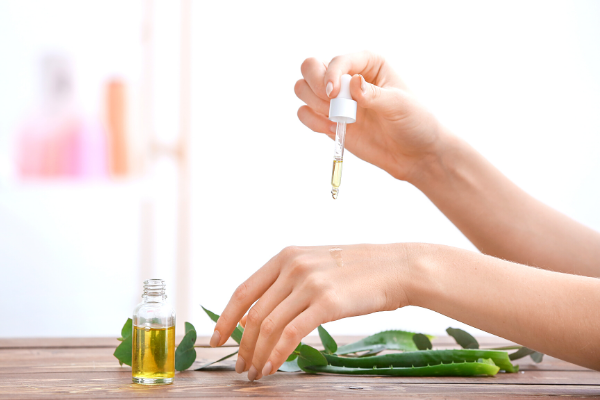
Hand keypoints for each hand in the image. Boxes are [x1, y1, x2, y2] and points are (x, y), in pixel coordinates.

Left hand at [209, 244, 411, 380]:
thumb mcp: (317, 265)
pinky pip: (290, 334)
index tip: (217, 339)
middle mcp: (293, 267)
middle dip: (242, 344)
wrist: (397, 267)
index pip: (243, 291)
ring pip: (268, 326)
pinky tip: (272, 367)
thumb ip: (289, 283)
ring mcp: (309, 284)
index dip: (226, 318)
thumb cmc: (359, 270)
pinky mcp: (326, 303)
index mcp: (286, 256)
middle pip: (253, 313)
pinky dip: (276, 354)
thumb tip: (261, 316)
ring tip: (255, 372)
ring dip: (257, 354)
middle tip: (240, 366)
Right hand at [295, 51, 447, 181]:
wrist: (415, 154)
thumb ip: (374, 94)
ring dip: (313, 103)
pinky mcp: (329, 121)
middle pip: (310, 67)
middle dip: (314, 84)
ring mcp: (336, 100)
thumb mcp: (399, 105)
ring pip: (302, 89)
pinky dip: (311, 121)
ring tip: (337, 118)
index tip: (333, 94)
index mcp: (367, 64)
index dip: (330, 74)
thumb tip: (353, 82)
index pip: (337, 60)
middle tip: (330, 102)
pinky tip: (332, 129)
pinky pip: (305, 114)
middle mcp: (347, 77)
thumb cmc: (414, 122)